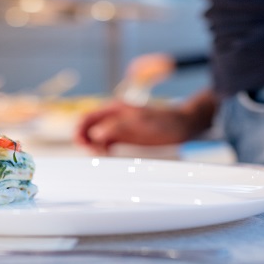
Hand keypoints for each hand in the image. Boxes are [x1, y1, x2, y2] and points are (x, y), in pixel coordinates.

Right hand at [74, 90, 217, 153]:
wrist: (183, 125)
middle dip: (85, 140)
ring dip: (92, 146)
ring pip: (94, 137)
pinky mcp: (123, 136)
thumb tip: (96, 134)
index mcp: (114, 108)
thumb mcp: (141, 124)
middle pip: (88, 127)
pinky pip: (105, 143)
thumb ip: (118, 128)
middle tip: (94, 153)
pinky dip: (102, 150)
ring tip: (102, 155)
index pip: (87, 117)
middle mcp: (112, 116)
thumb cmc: (165, 121)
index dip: (80, 130)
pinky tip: (108, 155)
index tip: (83, 145)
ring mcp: (117, 127)